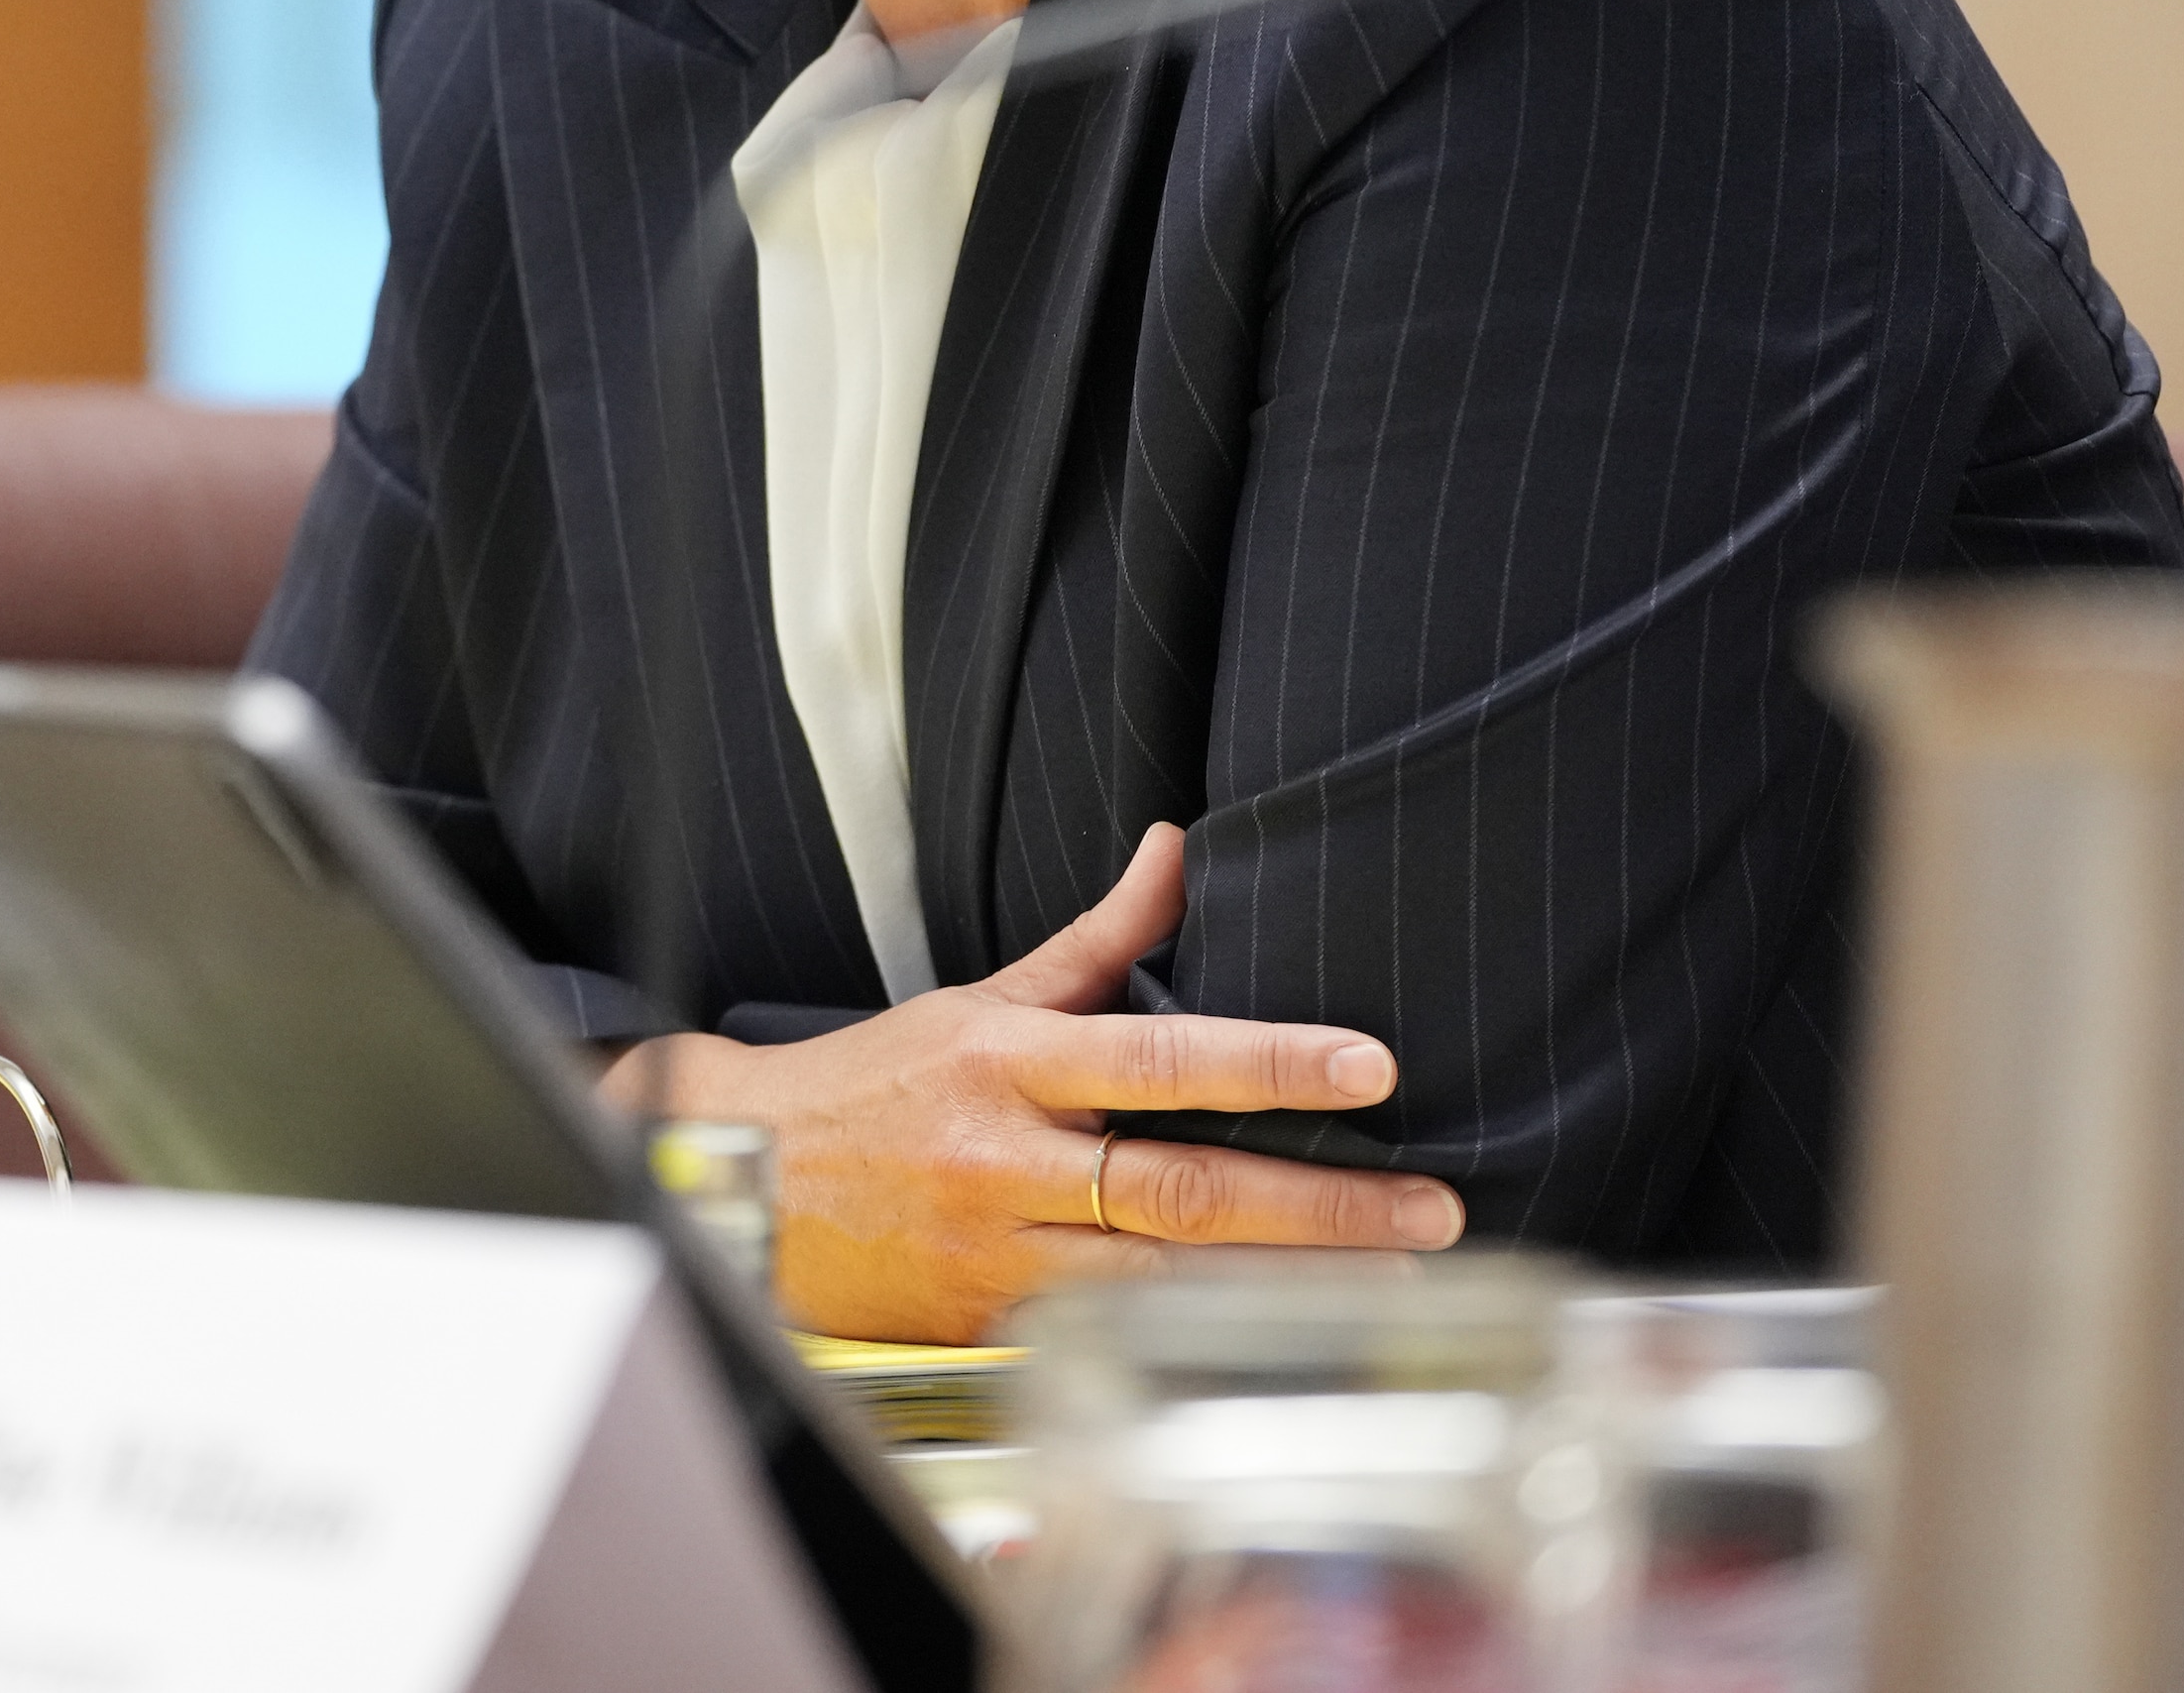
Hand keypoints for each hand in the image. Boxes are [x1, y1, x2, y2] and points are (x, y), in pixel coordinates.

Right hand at [596, 822, 1464, 1342]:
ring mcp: (1000, 1253)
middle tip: (1434, 1209)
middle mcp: (1007, 1161)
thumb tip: (1178, 848)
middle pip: (1184, 1191)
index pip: (1162, 1058)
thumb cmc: (879, 1085)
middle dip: (1322, 1206)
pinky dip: (1205, 1334)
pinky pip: (1119, 1331)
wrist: (750, 1185)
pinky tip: (1289, 1335)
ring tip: (1395, 1278)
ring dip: (1289, 1284)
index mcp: (1008, 1062)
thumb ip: (1095, 940)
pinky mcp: (996, 1325)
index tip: (1369, 1067)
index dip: (1269, 1062)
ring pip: (1164, 1279)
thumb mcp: (981, 999)